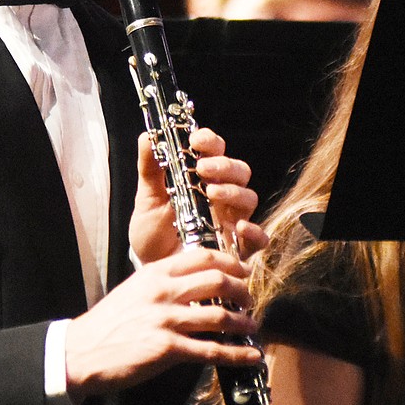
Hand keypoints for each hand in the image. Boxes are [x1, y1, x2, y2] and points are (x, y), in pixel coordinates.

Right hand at [63, 246, 262, 400]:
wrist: (80, 351)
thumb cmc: (108, 322)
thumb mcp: (135, 289)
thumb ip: (164, 282)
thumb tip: (195, 283)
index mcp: (156, 273)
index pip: (203, 256)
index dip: (230, 262)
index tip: (243, 270)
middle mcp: (164, 292)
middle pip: (218, 281)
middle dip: (242, 291)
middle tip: (249, 299)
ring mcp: (166, 320)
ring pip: (220, 315)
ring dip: (243, 322)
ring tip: (251, 326)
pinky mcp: (167, 349)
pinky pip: (211, 350)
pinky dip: (236, 354)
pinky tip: (250, 356)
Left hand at [129, 127, 264, 264]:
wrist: (152, 267)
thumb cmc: (152, 231)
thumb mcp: (147, 198)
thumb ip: (150, 169)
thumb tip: (147, 138)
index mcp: (202, 178)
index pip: (216, 151)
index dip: (210, 141)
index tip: (195, 140)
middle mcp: (221, 197)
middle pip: (239, 171)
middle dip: (224, 165)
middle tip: (203, 168)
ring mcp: (231, 221)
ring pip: (249, 198)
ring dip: (234, 191)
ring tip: (211, 193)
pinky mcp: (236, 248)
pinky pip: (257, 238)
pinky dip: (254, 231)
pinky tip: (239, 227)